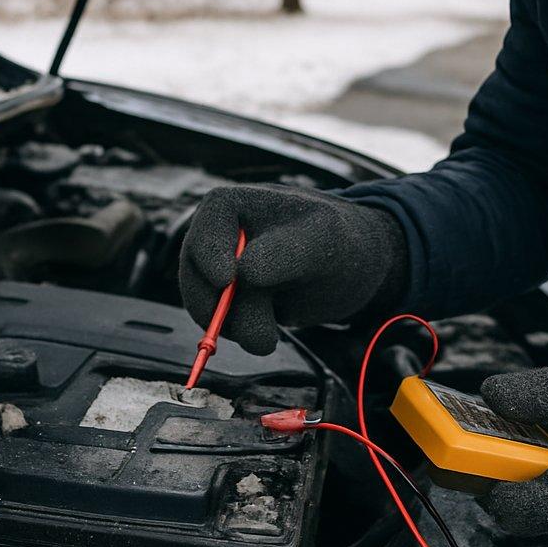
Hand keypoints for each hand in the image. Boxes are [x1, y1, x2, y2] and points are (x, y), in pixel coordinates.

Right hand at [178, 184, 408, 355]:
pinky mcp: (229, 300)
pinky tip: (268, 331)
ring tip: (270, 336)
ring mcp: (219, 270)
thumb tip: (243, 273)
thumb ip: (286, 253)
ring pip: (205, 307)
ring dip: (237, 328)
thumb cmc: (338, 240)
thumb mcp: (323, 240)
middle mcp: (216, 238)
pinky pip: (219, 323)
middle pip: (195, 278)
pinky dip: (240, 333)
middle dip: (224, 312)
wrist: (352, 265)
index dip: (211, 258)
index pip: (205, 236)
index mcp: (229, 206)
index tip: (228, 279)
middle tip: (261, 340)